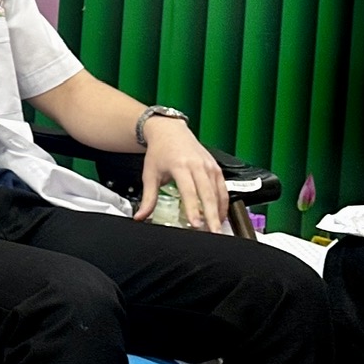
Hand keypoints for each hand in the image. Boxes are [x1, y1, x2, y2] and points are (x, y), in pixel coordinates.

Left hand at [137, 117, 231, 233]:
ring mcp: (209, 166)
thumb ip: (148, 198)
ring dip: (220, 212)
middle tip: (213, 232)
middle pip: (208, 194)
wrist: (169, 131)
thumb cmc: (159, 152)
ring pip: (218, 192)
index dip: (193, 209)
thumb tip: (140, 217)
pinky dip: (223, 203)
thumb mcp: (150, 174)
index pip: (189, 191)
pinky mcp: (216, 167)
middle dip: (212, 215)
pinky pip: (223, 188)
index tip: (196, 224)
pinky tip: (220, 215)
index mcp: (180, 166)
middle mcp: (198, 165)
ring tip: (218, 229)